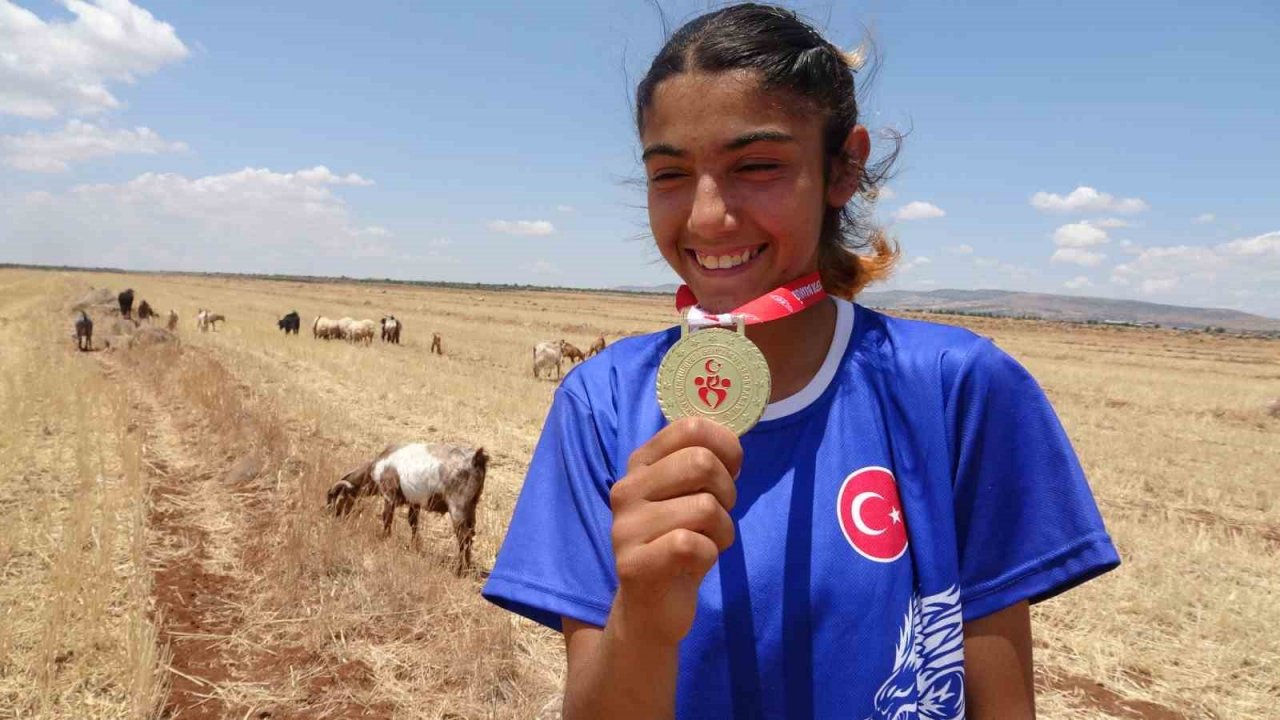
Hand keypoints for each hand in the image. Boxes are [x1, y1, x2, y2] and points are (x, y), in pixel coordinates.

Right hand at [608, 416, 741, 646]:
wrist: (651, 609)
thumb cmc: (678, 543)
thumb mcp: (687, 495)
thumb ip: (701, 462)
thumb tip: (733, 439)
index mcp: (640, 464)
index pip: (689, 428)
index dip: (725, 445)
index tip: (732, 469)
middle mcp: (626, 489)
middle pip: (701, 463)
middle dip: (727, 491)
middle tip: (719, 514)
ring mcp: (625, 527)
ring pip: (704, 507)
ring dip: (723, 529)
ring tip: (708, 542)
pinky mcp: (633, 564)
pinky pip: (693, 545)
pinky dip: (709, 554)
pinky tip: (697, 563)